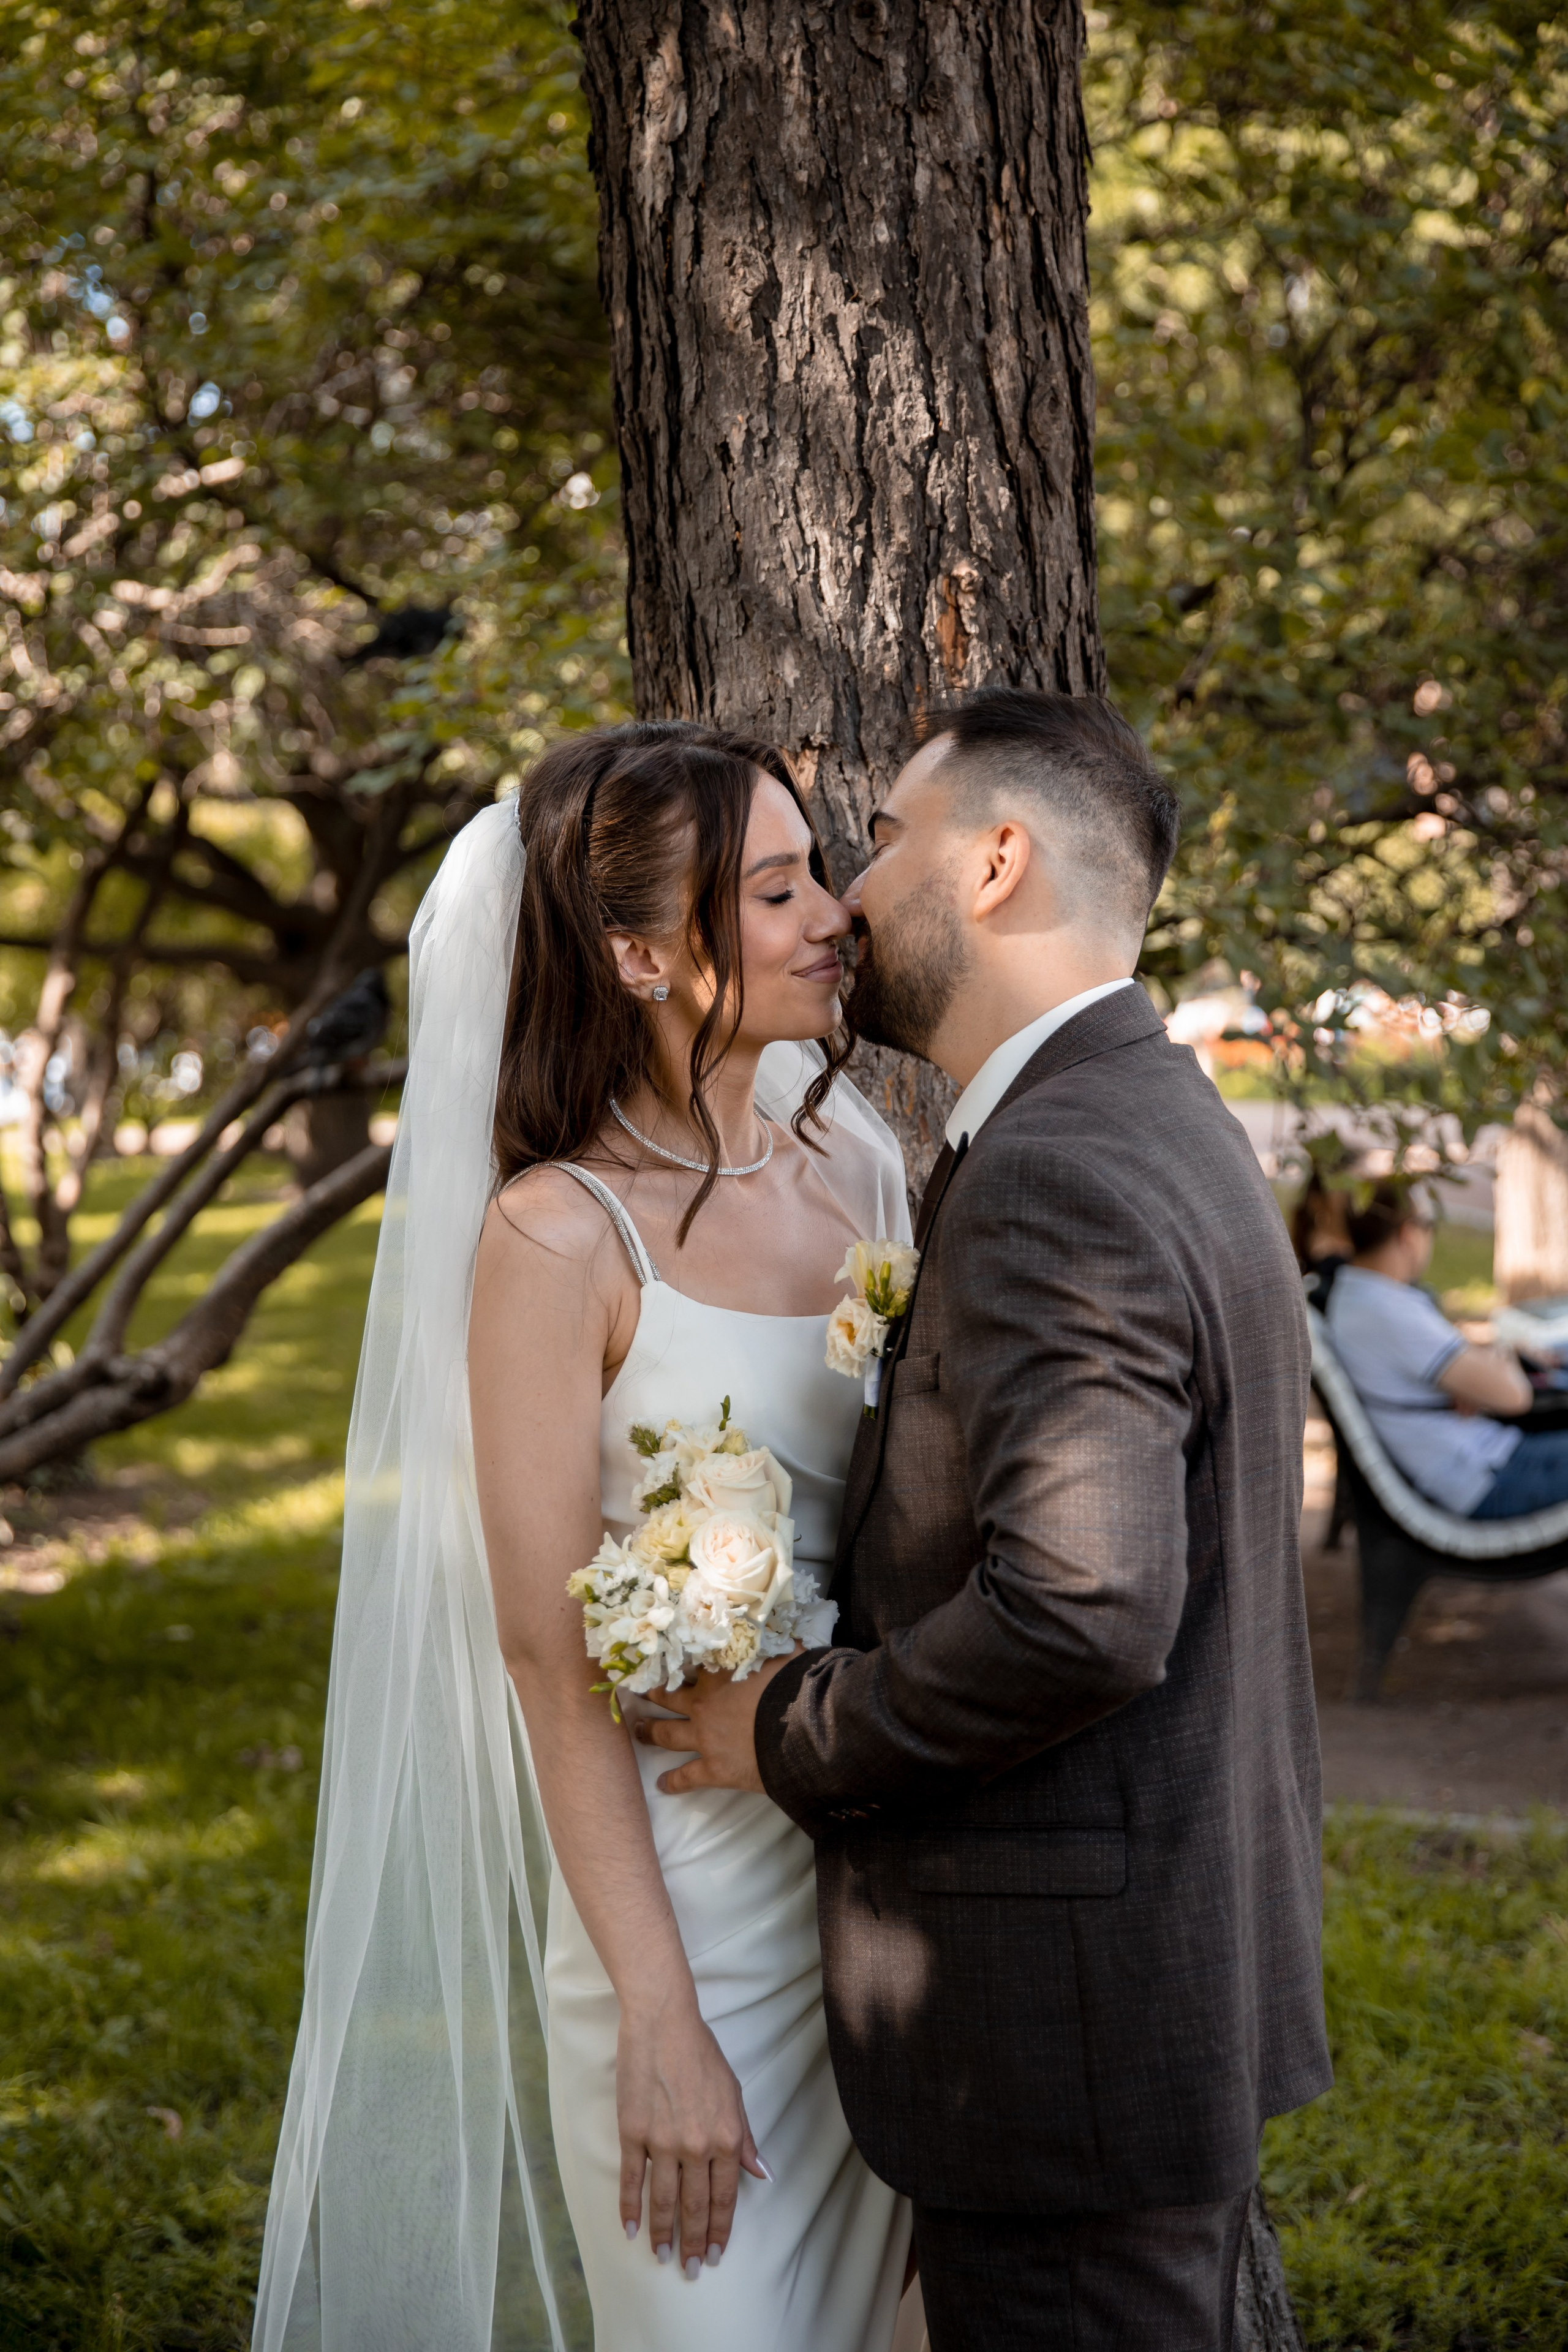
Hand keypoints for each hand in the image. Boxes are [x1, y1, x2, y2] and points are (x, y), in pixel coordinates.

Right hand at [616, 1986, 767, 2271]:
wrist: (663, 2022)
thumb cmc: (701, 2053)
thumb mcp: (734, 2093)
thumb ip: (745, 2137)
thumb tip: (762, 2173)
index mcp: (726, 2137)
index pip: (725, 2197)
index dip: (721, 2229)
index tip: (717, 2253)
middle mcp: (696, 2145)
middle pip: (694, 2206)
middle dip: (694, 2243)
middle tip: (691, 2270)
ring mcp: (662, 2141)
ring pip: (664, 2200)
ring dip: (663, 2234)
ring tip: (661, 2257)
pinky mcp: (632, 2132)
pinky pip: (631, 2180)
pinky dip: (630, 2208)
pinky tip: (631, 2230)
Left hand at [633, 1656, 796, 1795]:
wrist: (804, 1727)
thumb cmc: (796, 1685)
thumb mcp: (783, 1652)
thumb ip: (772, 1641)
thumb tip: (775, 1625)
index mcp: (718, 1674)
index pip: (690, 1664)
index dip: (679, 1663)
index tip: (666, 1660)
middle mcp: (703, 1704)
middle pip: (668, 1698)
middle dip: (652, 1695)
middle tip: (640, 1693)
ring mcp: (705, 1738)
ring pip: (667, 1735)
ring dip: (650, 1733)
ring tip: (638, 1732)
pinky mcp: (714, 1769)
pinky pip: (687, 1776)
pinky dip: (673, 1781)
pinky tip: (662, 1785)